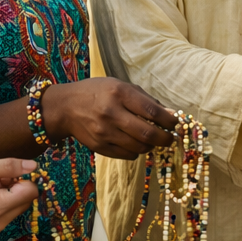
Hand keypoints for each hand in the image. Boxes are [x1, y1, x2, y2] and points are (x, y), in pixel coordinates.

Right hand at [0, 157, 38, 233]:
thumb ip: (9, 167)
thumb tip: (33, 166)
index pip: (31, 191)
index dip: (22, 177)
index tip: (5, 173)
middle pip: (27, 199)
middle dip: (17, 185)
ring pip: (20, 204)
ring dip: (11, 191)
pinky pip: (10, 210)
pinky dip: (4, 198)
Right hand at [44, 79, 177, 158]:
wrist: (65, 107)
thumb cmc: (97, 92)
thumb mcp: (120, 86)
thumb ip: (145, 99)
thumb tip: (169, 114)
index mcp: (119, 93)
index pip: (151, 111)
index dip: (169, 120)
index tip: (176, 124)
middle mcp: (111, 113)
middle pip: (147, 134)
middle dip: (165, 139)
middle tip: (170, 139)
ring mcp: (104, 132)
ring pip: (138, 147)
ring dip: (151, 146)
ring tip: (153, 140)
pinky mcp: (99, 146)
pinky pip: (127, 155)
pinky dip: (137, 151)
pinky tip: (137, 144)